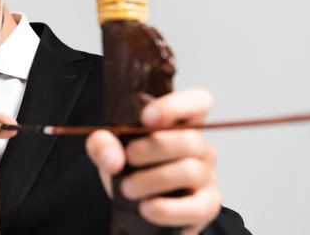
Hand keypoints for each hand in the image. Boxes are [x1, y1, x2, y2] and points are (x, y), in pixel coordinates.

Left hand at [85, 88, 220, 234]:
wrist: (131, 206)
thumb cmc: (129, 169)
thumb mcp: (108, 149)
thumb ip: (102, 143)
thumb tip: (114, 158)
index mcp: (180, 123)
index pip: (199, 101)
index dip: (176, 106)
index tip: (146, 118)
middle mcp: (199, 146)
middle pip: (190, 139)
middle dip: (152, 149)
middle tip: (128, 158)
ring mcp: (206, 176)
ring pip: (191, 170)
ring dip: (152, 180)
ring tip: (127, 188)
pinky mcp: (205, 205)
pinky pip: (196, 206)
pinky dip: (167, 209)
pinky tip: (146, 208)